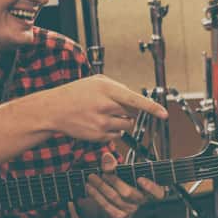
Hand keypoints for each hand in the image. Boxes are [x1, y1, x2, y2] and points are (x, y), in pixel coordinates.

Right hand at [45, 75, 167, 142]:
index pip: (135, 100)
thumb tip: (135, 100)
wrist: (53, 110)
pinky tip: (98, 123)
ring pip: (127, 126)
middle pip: (132, 114)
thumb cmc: (77, 93)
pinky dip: (113, 131)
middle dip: (127, 112)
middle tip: (111, 107)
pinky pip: (117, 136)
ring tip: (104, 115)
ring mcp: (102, 123)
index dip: (151, 108)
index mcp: (106, 89)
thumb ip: (118, 88)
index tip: (164, 114)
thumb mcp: (96, 82)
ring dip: (121, 122)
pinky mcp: (99, 136)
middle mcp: (105, 106)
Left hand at [79, 152, 165, 217]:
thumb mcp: (121, 173)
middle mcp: (140, 201)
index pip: (157, 192)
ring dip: (101, 187)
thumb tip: (107, 157)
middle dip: (114, 181)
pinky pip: (106, 206)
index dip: (151, 187)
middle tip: (103, 173)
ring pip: (114, 198)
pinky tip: (89, 188)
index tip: (141, 179)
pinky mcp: (118, 215)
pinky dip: (96, 196)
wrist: (115, 202)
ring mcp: (129, 209)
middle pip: (128, 192)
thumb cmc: (123, 183)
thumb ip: (115, 165)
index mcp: (148, 190)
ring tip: (91, 178)